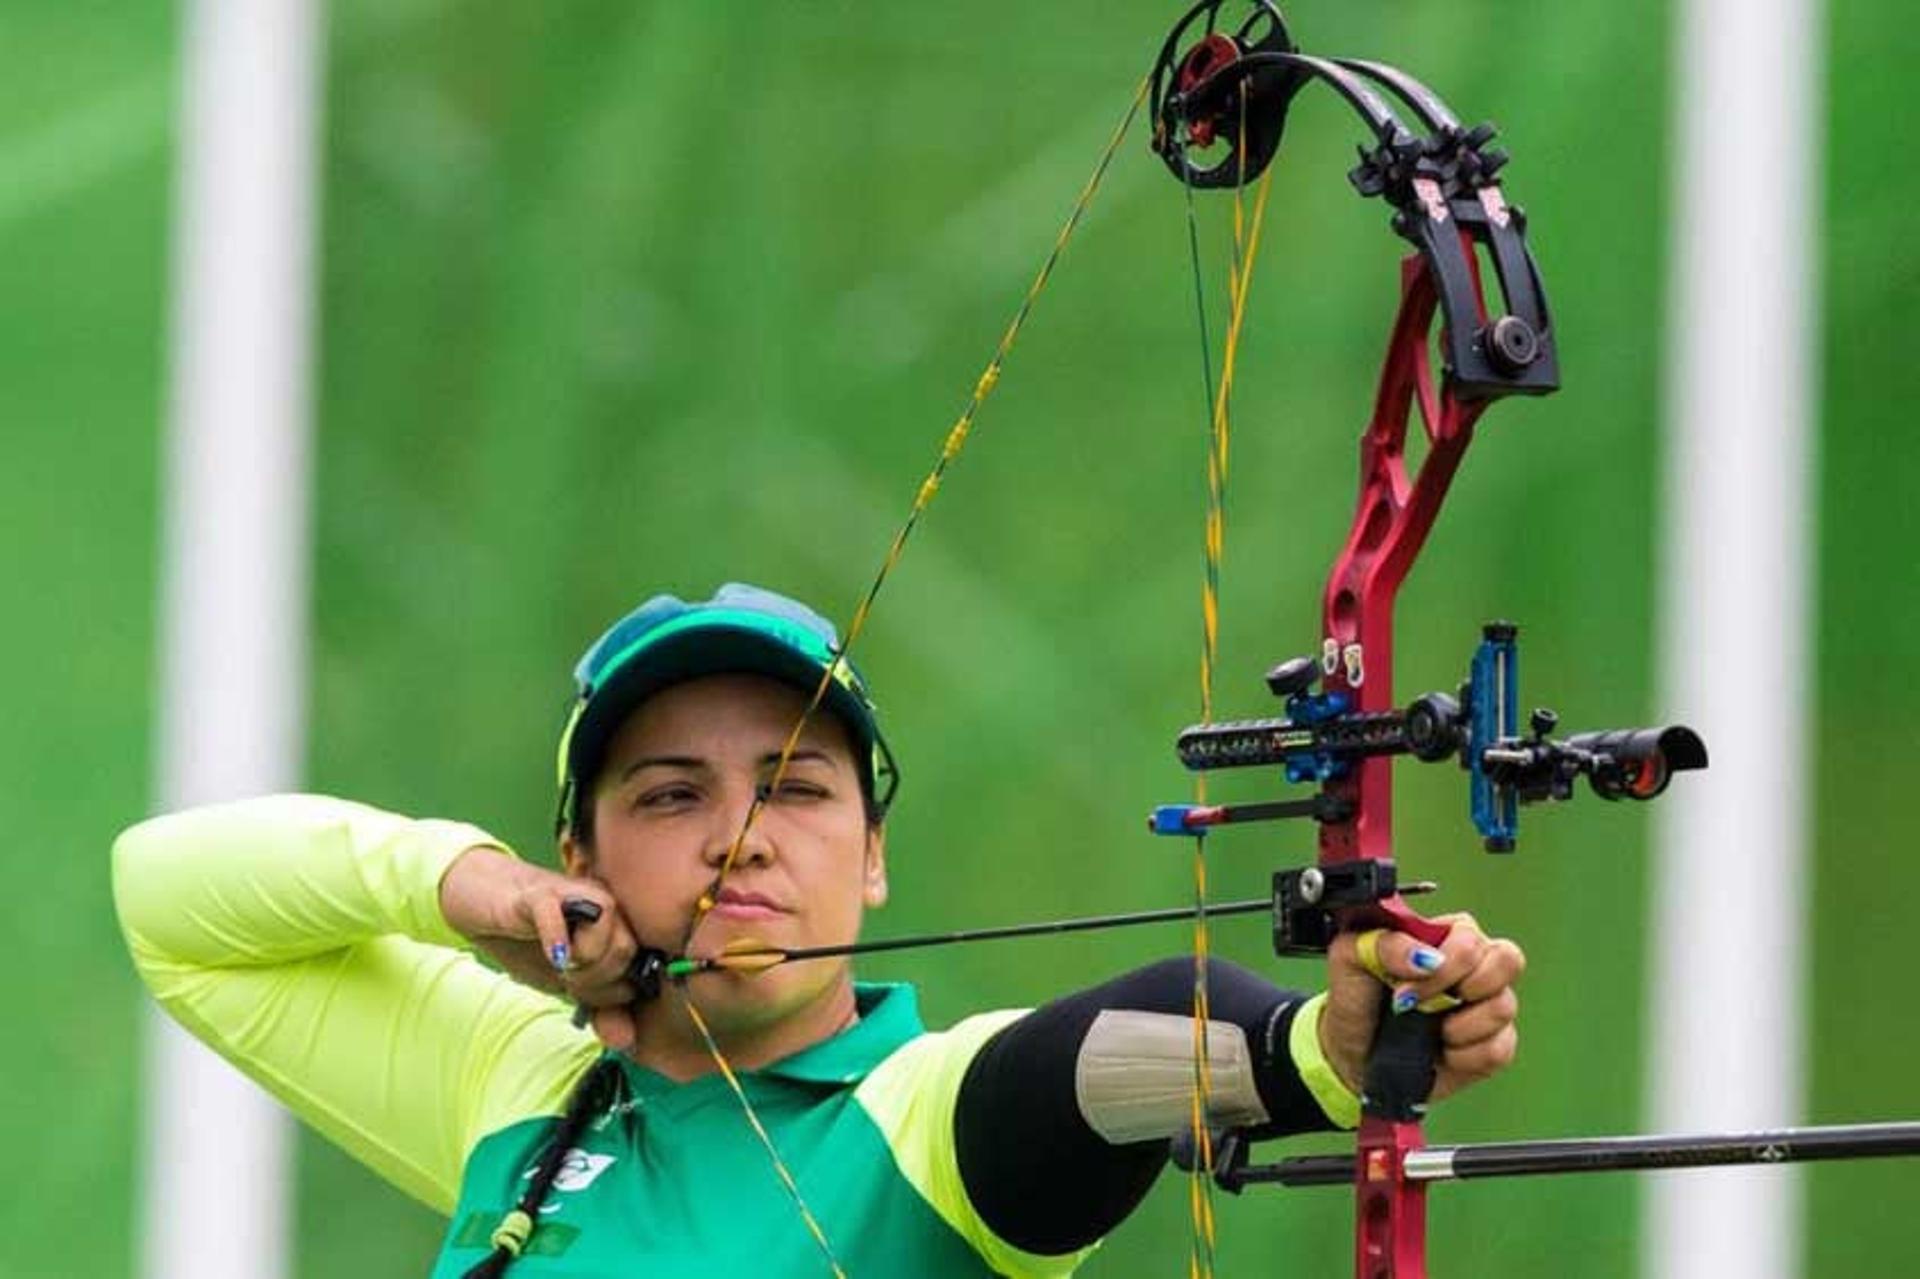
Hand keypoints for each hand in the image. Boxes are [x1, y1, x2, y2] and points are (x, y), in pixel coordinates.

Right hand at [438, 847, 645, 1048]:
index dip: (615, 993)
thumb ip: (597, 1006)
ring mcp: (576, 894)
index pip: (640, 965)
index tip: (585, 996)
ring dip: (579, 966)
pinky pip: (559, 917)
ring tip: (557, 963)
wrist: (481, 902)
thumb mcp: (564, 981)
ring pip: (605, 937)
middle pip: (625, 953)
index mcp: (617, 922)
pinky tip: (551, 954)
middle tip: (567, 980)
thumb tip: (625, 1041)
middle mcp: (605, 902)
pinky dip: (557, 941)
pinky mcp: (540, 892)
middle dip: (596, 982)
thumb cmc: (527, 940)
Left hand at [1318, 912, 1524, 1101]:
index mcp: (1446, 935)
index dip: (1445, 965)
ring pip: (1504, 1007)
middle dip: (1462, 988)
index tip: (1405, 989)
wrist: (1352, 1052)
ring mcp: (1489, 1006)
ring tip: (1428, 1031)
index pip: (1471, 937)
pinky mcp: (1494, 1045)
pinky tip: (1443, 1052)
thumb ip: (1385, 943)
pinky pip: (1500, 1049)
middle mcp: (1476, 965)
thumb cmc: (1355, 997)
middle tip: (1422, 1006)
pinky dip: (1465, 1056)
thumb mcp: (1350, 957)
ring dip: (1458, 1027)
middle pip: (1508, 961)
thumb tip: (1426, 958)